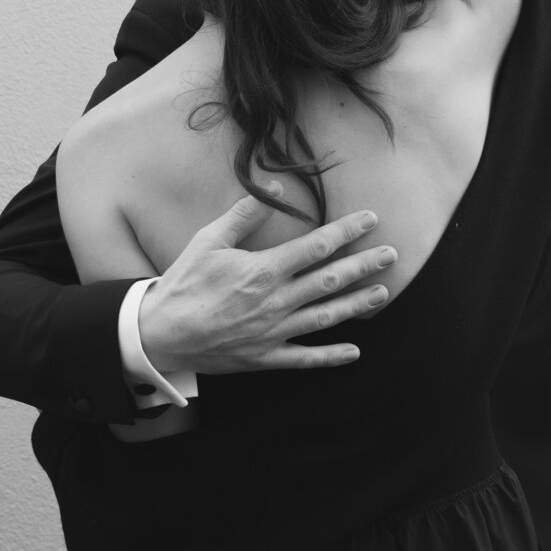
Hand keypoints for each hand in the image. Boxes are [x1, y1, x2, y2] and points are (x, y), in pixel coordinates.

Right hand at [138, 190, 394, 374]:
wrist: (158, 334)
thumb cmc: (183, 282)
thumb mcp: (208, 240)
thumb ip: (244, 215)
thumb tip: (276, 192)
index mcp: (263, 270)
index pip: (316, 247)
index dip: (347, 231)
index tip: (370, 219)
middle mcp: (275, 302)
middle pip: (330, 281)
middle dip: (364, 265)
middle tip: (392, 254)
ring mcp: (273, 333)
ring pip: (325, 317)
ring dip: (357, 304)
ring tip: (383, 292)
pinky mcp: (265, 357)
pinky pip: (305, 359)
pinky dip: (331, 356)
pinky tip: (354, 352)